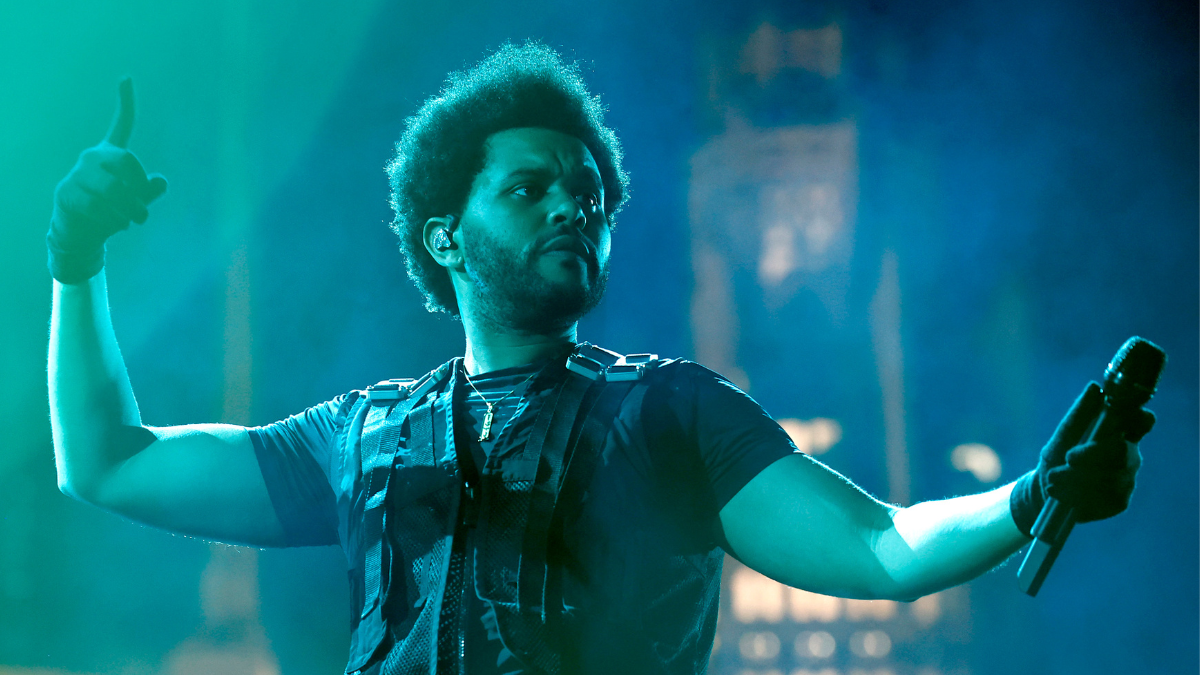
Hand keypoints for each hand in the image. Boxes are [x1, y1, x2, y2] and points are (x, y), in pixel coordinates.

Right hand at [47, 78, 167, 283]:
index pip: (122, 126)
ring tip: (132, 221)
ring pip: (112, 190)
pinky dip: (114, 220)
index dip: (126, 103)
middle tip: (144, 214)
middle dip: (140, 189)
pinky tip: (115, 224)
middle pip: (126, 163)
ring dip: (129, 211)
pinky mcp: (67, 193)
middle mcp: (92, 158)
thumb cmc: (113, 212)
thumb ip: (150, 191)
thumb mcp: (137, 202)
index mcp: (111, 155)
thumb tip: (161, 181)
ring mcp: (78, 174)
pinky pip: (98, 207)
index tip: (126, 77)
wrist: (82, 232)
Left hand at [1010, 382, 1154, 534]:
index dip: (1138, 418)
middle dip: (1091, 455)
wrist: (1045, 490)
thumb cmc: (1057, 456)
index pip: (1141, 421)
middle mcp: (1129, 454)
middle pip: (1121, 452)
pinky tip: (1059, 493)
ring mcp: (1127, 478)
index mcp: (1118, 432)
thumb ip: (1078, 415)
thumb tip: (1095, 388)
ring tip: (1052, 479)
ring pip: (1109, 478)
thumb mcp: (1062, 435)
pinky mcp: (1119, 500)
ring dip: (1075, 478)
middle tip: (1068, 457)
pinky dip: (1076, 495)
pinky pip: (1102, 498)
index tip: (1116, 417)